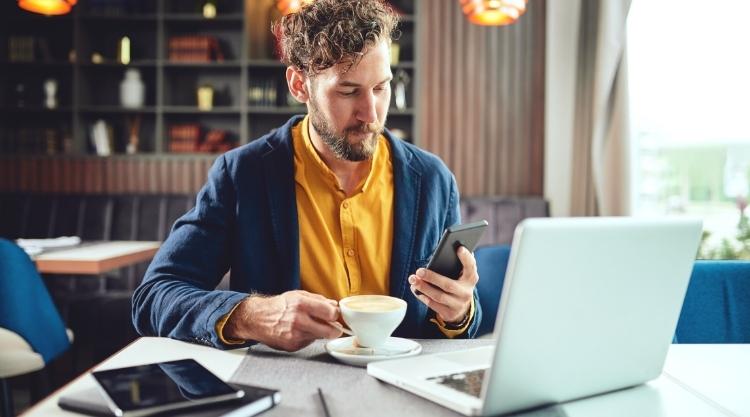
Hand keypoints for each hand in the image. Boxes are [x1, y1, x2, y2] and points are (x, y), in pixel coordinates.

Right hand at [223, 290, 341, 351]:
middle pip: (331, 331)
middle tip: (334, 327)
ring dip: (321, 333)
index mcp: (302, 304)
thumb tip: (335, 305)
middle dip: (335, 329)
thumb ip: (318, 300)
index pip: (331, 313)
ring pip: (321, 337)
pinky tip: (299, 332)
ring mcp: (295, 335)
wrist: (257, 318)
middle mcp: (299, 321)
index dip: (336, 314)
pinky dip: (308, 338)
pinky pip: (309, 342)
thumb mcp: (298, 295)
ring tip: (312, 326)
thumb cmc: (279, 306)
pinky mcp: (292, 346)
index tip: (335, 315)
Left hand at [409, 246, 477, 323]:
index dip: (466, 257)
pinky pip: (433, 305)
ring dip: (423, 287)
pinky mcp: (449, 314)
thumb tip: (448, 248)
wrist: (461, 309)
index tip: (459, 248)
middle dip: (432, 277)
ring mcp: (458, 305)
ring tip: (413, 279)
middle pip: (448, 285)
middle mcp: (466, 292)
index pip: (471, 267)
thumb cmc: (456, 284)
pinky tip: (415, 289)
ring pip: (438, 296)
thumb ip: (456, 265)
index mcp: (471, 279)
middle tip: (419, 271)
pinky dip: (422, 296)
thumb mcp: (460, 276)